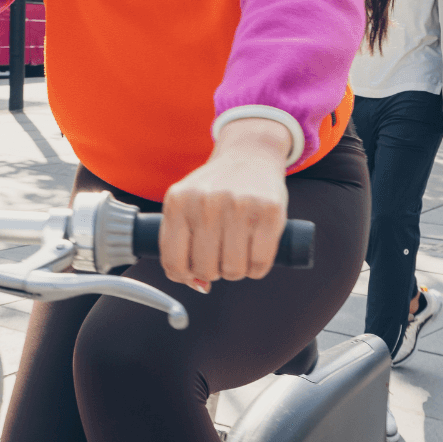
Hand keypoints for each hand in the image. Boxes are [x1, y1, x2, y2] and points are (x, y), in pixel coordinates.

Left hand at [159, 119, 290, 292]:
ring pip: (233, 270)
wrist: (250, 155)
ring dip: (236, 270)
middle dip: (213, 271)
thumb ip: (181, 243)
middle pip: (205, 270)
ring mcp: (239, 205)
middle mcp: (206, 202)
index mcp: (178, 201)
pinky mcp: (269, 211)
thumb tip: (198, 286)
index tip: (193, 271)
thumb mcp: (186, 204)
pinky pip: (260, 263)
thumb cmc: (216, 187)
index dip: (184, 276)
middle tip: (219, 255)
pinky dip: (257, 267)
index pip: (173, 262)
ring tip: (237, 251)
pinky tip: (254, 251)